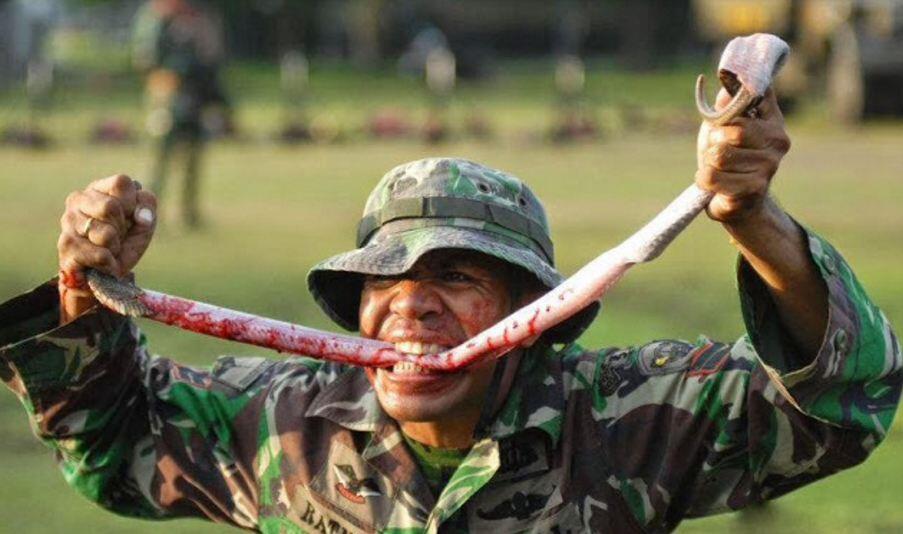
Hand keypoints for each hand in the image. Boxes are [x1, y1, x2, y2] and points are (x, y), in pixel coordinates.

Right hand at [57, 174, 156, 321]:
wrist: (106, 274)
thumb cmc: (124, 241)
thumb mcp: (143, 221)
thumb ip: (147, 207)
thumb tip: (142, 215)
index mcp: (98, 188)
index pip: (121, 182)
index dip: (133, 202)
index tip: (131, 215)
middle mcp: (78, 200)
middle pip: (111, 207)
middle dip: (123, 227)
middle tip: (118, 235)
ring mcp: (68, 222)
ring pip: (106, 234)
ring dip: (115, 247)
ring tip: (109, 248)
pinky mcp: (66, 246)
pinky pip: (101, 255)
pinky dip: (109, 262)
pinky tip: (101, 261)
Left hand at [695, 88, 790, 224]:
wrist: (737, 203)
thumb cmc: (731, 159)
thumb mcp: (726, 127)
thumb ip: (729, 105)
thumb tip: (728, 83)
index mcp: (774, 124)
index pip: (750, 101)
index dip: (729, 111)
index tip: (724, 119)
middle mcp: (778, 145)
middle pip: (732, 132)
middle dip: (714, 141)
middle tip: (718, 150)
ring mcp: (768, 169)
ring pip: (718, 156)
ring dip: (708, 163)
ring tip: (719, 169)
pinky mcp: (752, 190)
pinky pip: (711, 177)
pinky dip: (704, 180)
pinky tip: (715, 185)